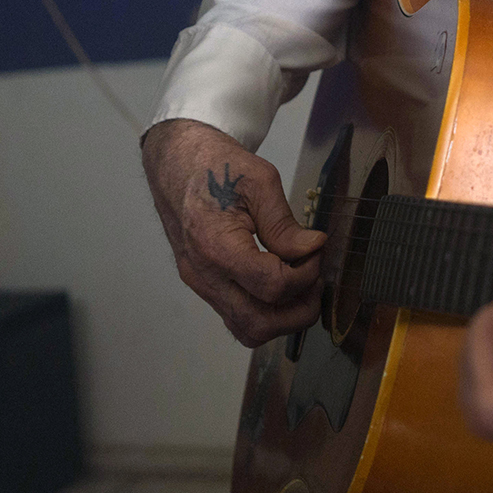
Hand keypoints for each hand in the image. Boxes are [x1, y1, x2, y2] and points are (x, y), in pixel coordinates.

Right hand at [141, 118, 323, 346]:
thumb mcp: (260, 180)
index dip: (306, 274)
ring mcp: (200, 284)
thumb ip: (284, 223)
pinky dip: (266, 313)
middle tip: (316, 278)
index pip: (271, 286)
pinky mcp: (203, 285)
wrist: (176, 163)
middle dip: (300, 309)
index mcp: (216, 245)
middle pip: (259, 323)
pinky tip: (282, 286)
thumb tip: (313, 249)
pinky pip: (237, 317)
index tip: (316, 248)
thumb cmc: (216, 165)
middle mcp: (204, 274)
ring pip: (248, 330)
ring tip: (302, 284)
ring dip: (284, 318)